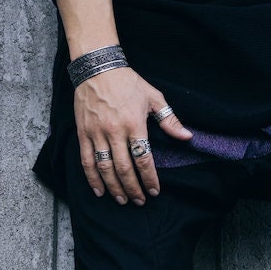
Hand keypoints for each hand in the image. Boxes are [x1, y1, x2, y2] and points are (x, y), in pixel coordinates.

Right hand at [75, 66, 193, 203]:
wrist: (97, 68)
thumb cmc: (127, 82)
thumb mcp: (153, 97)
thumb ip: (169, 119)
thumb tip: (186, 136)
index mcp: (134, 124)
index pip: (143, 158)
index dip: (149, 178)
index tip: (154, 191)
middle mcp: (115, 131)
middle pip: (124, 168)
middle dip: (133, 188)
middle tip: (140, 201)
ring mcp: (97, 133)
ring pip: (105, 168)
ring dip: (114, 187)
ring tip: (122, 200)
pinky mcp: (84, 133)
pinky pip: (86, 160)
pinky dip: (92, 178)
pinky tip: (99, 190)